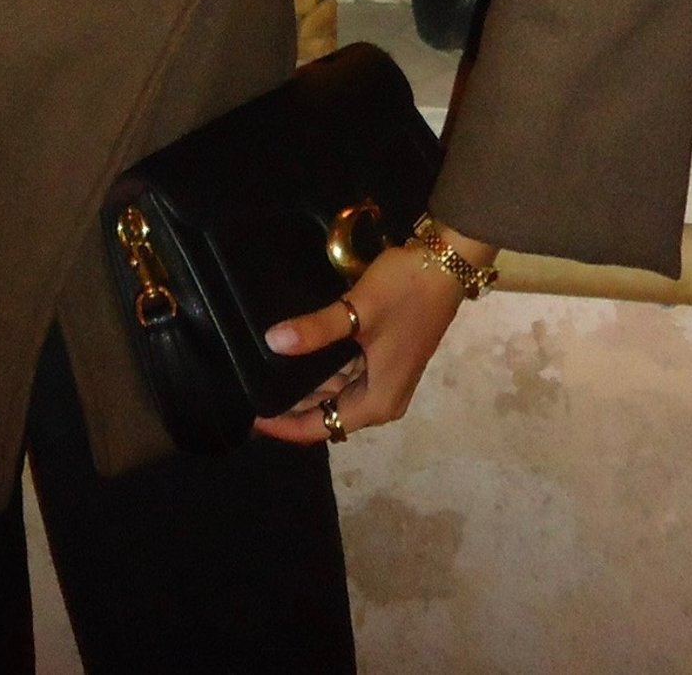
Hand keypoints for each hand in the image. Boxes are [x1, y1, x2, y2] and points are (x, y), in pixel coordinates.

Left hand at [252, 235, 480, 444]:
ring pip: (332, 391)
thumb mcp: (359, 311)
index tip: (251, 416)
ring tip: (260, 372)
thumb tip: (272, 341)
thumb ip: (317, 329)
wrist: (444, 264)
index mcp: (377, 401)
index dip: (285, 426)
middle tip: (247, 390)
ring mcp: (382, 377)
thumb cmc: (406, 292)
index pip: (320, 427)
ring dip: (302, 385)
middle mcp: (380, 398)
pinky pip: (342, 372)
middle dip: (289, 405)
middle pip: (326, 413)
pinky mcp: (380, 357)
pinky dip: (318, 367)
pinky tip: (291, 352)